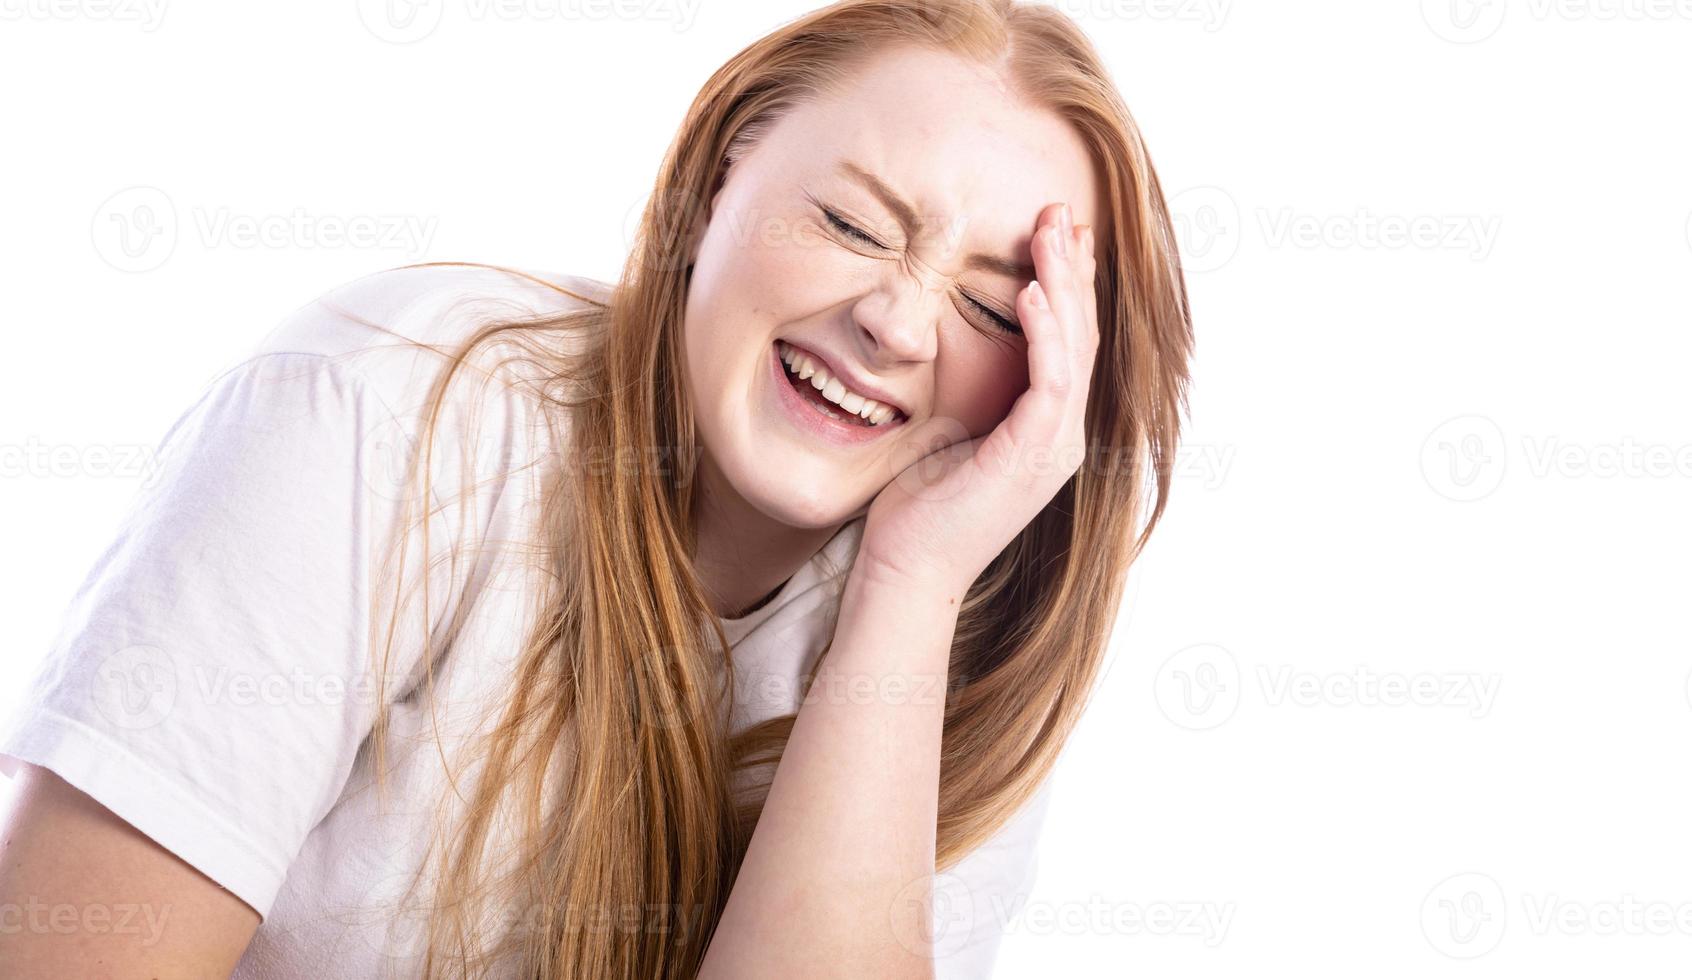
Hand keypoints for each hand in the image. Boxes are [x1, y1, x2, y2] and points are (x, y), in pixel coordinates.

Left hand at [857, 202, 1099, 594]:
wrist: (905, 571)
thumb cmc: (916, 508)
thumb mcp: (947, 430)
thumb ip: (970, 390)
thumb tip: (957, 339)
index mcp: (1045, 429)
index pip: (1067, 341)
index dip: (1065, 284)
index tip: (1054, 231)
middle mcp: (1062, 436)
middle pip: (1081, 334)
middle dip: (1072, 268)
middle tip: (1060, 210)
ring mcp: (1054, 449)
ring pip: (1074, 349)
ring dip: (1064, 285)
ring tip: (1051, 232)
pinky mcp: (1033, 457)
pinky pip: (1051, 382)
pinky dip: (1045, 333)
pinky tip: (1030, 291)